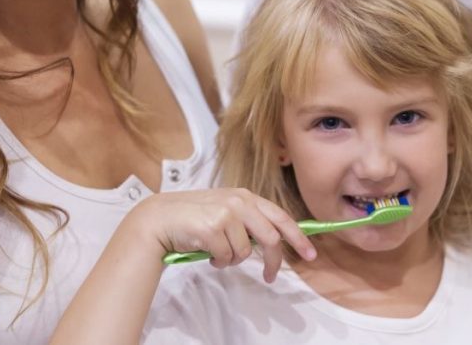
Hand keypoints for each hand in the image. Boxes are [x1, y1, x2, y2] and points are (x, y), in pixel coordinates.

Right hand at [130, 188, 315, 282]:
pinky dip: (218, 261)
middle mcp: (239, 202)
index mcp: (246, 196)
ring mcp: (226, 214)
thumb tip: (271, 242)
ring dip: (232, 260)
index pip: (281, 217)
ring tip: (216, 252)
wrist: (161, 219)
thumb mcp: (225, 211)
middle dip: (273, 261)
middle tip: (269, 276)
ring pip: (244, 252)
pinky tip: (205, 251)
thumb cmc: (193, 217)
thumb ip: (248, 221)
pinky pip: (226, 258)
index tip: (310, 253)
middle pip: (270, 238)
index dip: (298, 236)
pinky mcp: (212, 228)